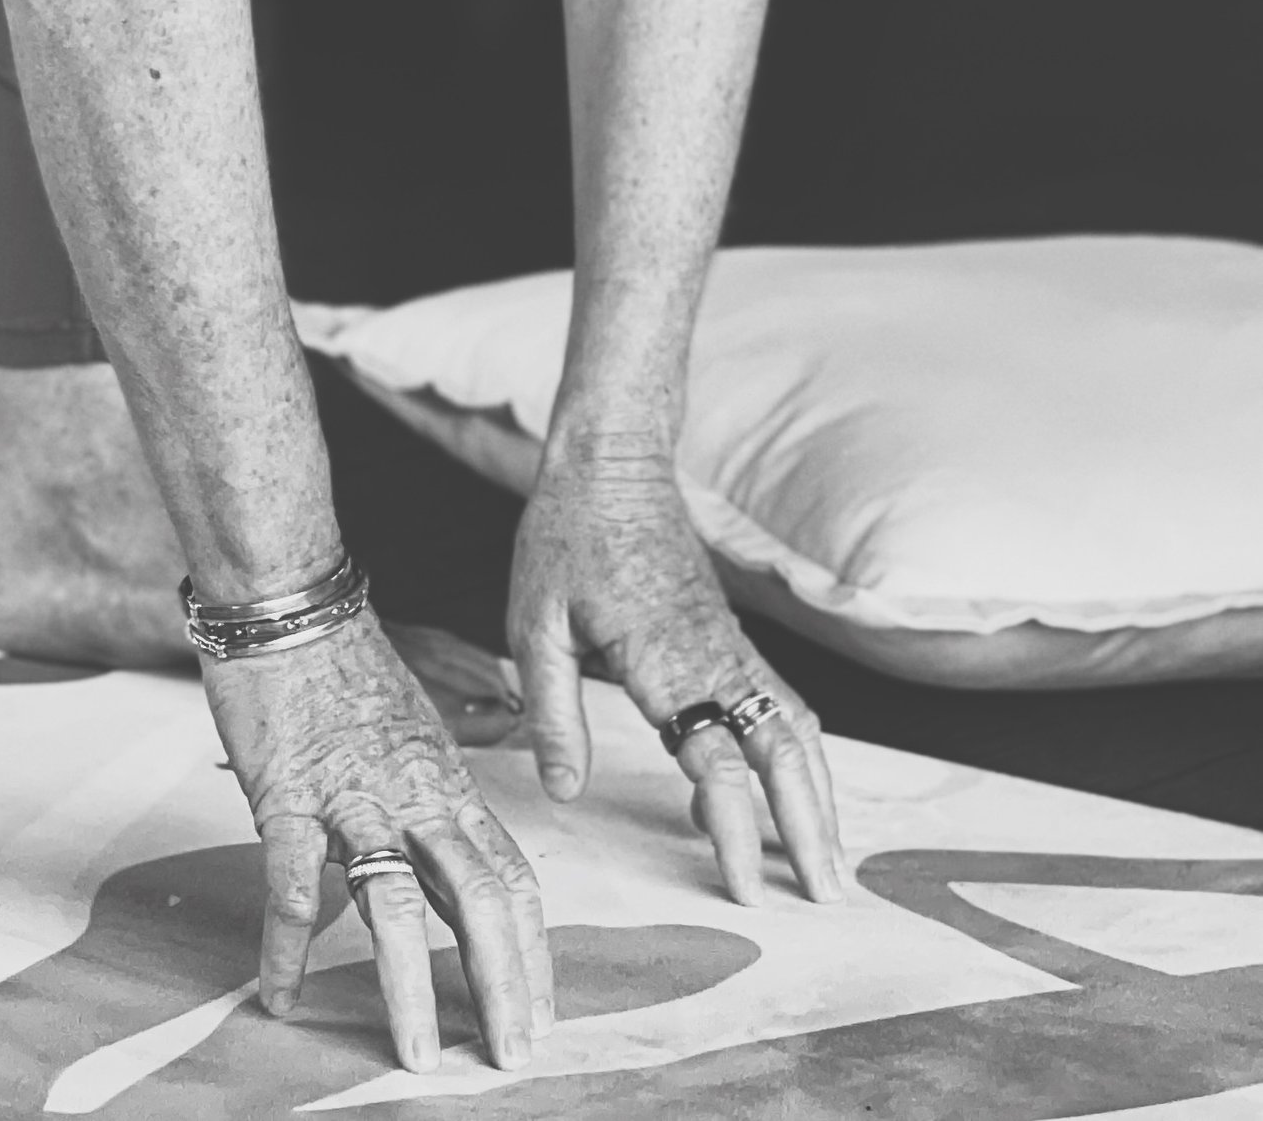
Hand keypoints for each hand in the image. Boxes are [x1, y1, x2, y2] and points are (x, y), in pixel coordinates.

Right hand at [201, 607, 554, 1073]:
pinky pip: (291, 880)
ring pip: (394, 902)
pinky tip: (281, 994)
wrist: (288, 600)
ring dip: (408, 986)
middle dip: (499, 985)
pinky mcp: (287, 793)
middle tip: (511, 1056)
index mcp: (447, 785)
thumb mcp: (406, 734)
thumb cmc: (342, 665)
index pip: (511, 879)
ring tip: (417, 1054)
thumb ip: (415, 809)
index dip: (533, 953)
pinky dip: (288, 944)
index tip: (542, 1015)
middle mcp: (413, 797)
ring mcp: (351, 797)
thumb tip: (406, 885)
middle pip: (477, 899)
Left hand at [507, 432, 845, 904]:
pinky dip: (800, 756)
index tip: (744, 890)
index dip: (735, 831)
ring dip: (818, 796)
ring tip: (827, 864)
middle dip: (810, 828)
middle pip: (782, 752)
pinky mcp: (733, 636)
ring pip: (796, 727)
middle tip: (825, 898)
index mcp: (664, 660)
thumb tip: (565, 791)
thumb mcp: (534, 620)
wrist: (613, 463)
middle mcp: (713, 656)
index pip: (715, 763)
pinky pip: (782, 702)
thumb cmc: (566, 537)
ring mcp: (732, 644)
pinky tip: (789, 794)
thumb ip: (553, 709)